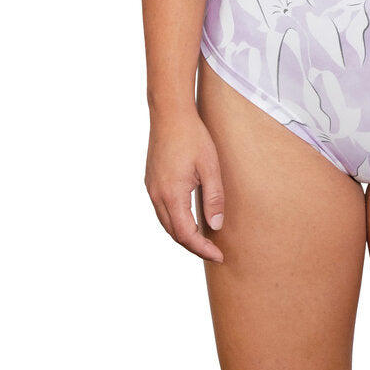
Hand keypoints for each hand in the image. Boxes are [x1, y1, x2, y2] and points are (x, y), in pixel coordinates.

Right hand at [144, 109, 225, 262]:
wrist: (169, 113)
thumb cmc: (193, 136)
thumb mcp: (210, 166)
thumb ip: (214, 198)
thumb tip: (215, 226)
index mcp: (171, 194)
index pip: (186, 235)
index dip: (202, 249)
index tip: (218, 255)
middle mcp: (156, 195)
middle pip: (173, 233)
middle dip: (193, 246)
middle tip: (213, 251)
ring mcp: (151, 188)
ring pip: (166, 222)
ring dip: (183, 234)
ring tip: (203, 240)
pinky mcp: (151, 181)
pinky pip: (162, 209)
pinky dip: (175, 220)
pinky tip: (188, 218)